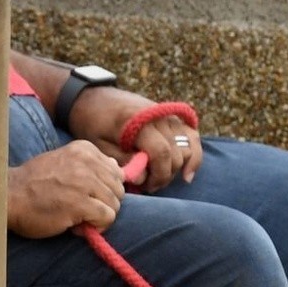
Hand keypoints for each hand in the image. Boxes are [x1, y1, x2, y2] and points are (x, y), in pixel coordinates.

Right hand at [6, 141, 124, 237]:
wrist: (7, 197)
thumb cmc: (32, 185)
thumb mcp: (63, 163)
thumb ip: (90, 166)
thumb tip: (118, 170)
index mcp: (84, 150)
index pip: (115, 172)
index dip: (103, 189)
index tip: (84, 196)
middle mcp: (86, 162)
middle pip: (118, 189)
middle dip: (103, 203)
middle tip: (81, 210)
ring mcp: (84, 182)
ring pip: (115, 204)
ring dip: (99, 216)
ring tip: (77, 218)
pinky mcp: (80, 203)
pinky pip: (107, 217)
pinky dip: (96, 227)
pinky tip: (77, 226)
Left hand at [70, 86, 201, 191]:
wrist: (94, 98)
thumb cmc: (94, 123)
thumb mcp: (99, 144)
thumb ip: (122, 161)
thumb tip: (142, 179)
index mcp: (140, 121)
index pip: (161, 153)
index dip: (158, 175)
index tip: (147, 187)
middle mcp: (160, 116)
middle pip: (177, 153)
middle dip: (165, 175)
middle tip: (148, 186)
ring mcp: (168, 115)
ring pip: (187, 147)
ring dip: (177, 167)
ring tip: (159, 179)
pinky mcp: (172, 116)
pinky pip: (191, 137)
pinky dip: (193, 155)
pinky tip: (186, 174)